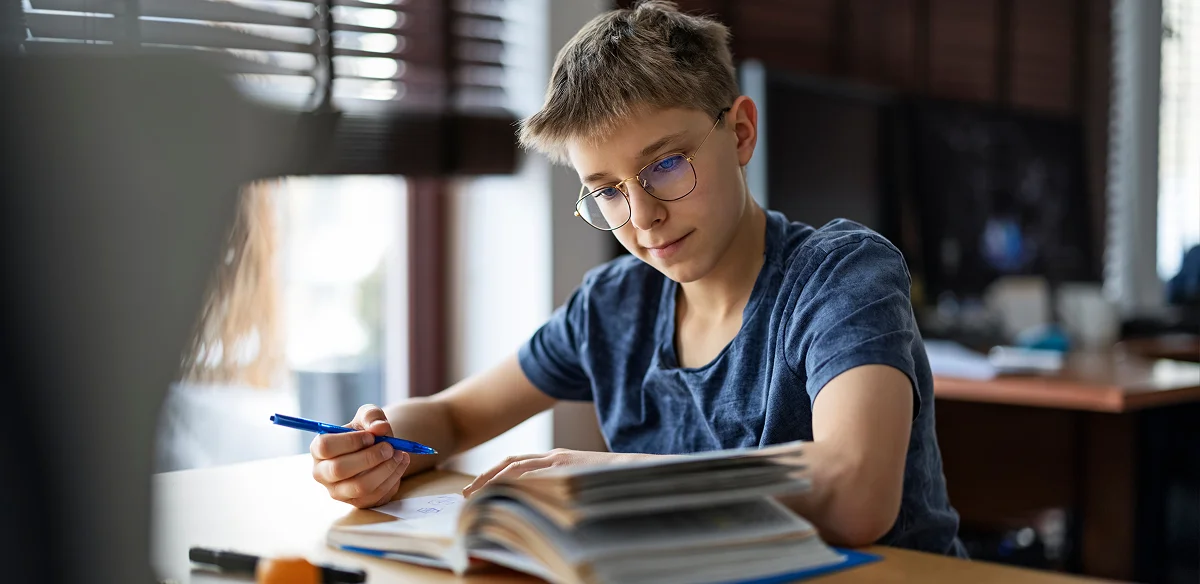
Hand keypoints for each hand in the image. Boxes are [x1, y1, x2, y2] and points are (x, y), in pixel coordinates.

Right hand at [310, 404, 409, 507]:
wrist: (378, 450)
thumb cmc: (367, 432)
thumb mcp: (369, 416)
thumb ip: (372, 416)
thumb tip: (379, 428)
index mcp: (319, 449)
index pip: (325, 447)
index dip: (350, 441)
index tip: (371, 436)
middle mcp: (323, 473)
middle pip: (339, 470)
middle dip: (369, 457)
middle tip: (390, 447)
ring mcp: (339, 491)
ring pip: (360, 486)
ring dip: (385, 469)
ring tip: (399, 454)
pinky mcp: (357, 502)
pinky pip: (376, 495)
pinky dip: (393, 478)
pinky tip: (400, 464)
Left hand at [462, 449, 658, 496]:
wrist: (634, 472)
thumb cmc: (605, 483)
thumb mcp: (575, 482)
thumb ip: (556, 486)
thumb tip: (535, 504)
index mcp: (554, 459)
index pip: (514, 463)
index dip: (491, 475)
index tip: (474, 489)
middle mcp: (552, 456)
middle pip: (509, 463)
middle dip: (484, 477)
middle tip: (465, 494)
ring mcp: (559, 460)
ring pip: (516, 467)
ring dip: (493, 479)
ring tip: (476, 494)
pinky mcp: (566, 467)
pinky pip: (534, 473)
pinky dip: (515, 481)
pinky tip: (501, 491)